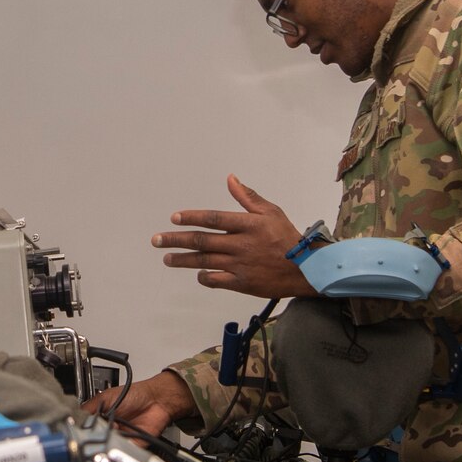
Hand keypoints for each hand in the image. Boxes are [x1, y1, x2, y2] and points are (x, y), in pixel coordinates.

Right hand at [84, 371, 197, 439]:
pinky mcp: (131, 445)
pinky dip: (120, 448)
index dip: (84, 430)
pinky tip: (120, 438)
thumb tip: (74, 418)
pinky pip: (123, 451)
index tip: (83, 430)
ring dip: (109, 441)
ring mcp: (120, 437)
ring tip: (113, 430)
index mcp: (100, 418)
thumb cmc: (134, 395)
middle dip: (97, 436)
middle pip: (97, 439)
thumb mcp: (105, 398)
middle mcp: (109, 429)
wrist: (157, 401)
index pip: (87, 428)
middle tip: (100, 430)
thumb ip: (89, 408)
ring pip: (108, 447)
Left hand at [153, 174, 314, 298]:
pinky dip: (203, 277)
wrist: (305, 269)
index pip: (213, 219)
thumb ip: (247, 197)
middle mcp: (241, 245)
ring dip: (182, 260)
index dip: (192, 218)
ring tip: (166, 258)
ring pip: (203, 261)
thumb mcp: (271, 212)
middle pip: (201, 241)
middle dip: (176, 240)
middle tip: (156, 240)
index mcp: (248, 225)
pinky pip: (215, 280)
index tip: (174, 218)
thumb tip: (231, 178)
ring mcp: (240, 265)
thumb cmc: (287, 237)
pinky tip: (196, 273)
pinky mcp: (241, 283)